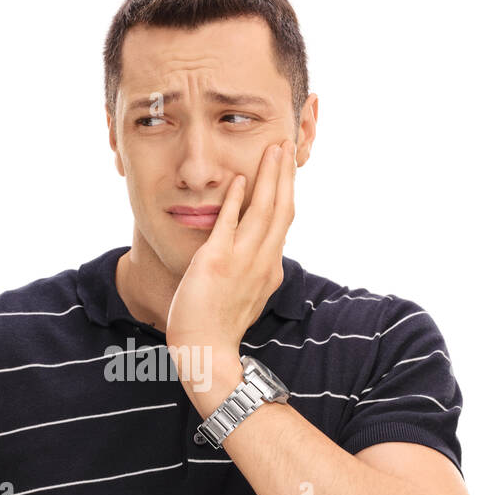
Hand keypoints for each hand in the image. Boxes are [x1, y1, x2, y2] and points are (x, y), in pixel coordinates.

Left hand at [165, 137, 296, 359]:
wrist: (206, 350)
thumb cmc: (218, 326)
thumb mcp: (246, 296)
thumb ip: (252, 272)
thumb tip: (256, 259)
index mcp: (270, 268)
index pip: (284, 221)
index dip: (288, 191)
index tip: (288, 169)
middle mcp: (263, 262)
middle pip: (282, 209)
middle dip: (285, 174)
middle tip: (286, 144)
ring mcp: (242, 262)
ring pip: (264, 210)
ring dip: (269, 177)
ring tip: (273, 150)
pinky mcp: (217, 262)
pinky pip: (230, 224)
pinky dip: (237, 200)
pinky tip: (239, 180)